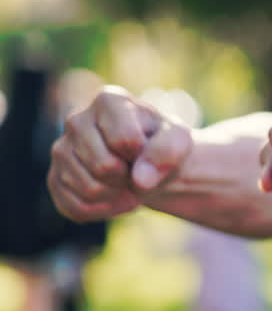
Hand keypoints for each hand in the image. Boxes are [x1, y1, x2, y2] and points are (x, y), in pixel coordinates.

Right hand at [48, 85, 192, 220]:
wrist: (150, 163)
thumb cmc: (163, 145)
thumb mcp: (178, 141)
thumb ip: (167, 152)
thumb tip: (140, 180)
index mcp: (109, 100)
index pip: (125, 141)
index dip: (145, 156)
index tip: (148, 149)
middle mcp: (76, 121)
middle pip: (104, 167)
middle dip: (130, 177)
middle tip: (138, 170)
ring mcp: (61, 150)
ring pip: (90, 190)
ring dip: (119, 195)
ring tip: (127, 182)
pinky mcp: (54, 179)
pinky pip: (76, 208)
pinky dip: (104, 210)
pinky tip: (114, 196)